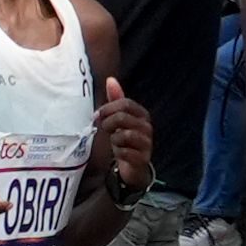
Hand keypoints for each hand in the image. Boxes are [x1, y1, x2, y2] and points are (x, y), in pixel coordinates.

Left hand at [93, 78, 155, 192]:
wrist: (133, 166)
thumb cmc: (124, 139)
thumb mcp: (119, 118)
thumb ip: (116, 99)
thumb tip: (110, 79)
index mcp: (142, 114)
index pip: (125, 103)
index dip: (108, 108)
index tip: (98, 116)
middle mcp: (147, 127)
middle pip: (123, 117)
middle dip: (108, 123)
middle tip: (105, 129)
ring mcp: (147, 143)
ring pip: (124, 135)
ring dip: (113, 139)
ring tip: (114, 142)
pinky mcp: (143, 159)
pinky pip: (126, 152)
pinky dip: (118, 153)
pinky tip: (118, 153)